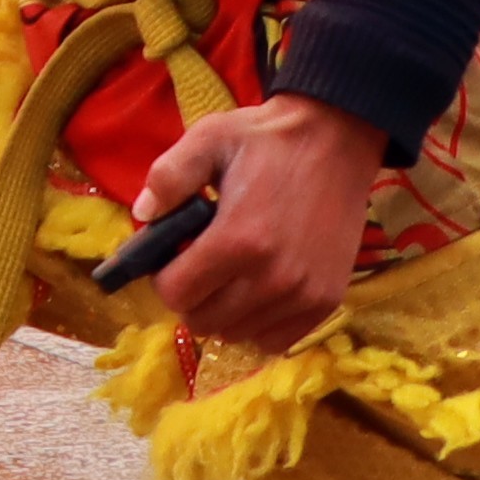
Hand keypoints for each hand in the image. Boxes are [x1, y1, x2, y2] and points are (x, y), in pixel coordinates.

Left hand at [126, 97, 391, 355]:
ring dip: (222, 311)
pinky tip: (256, 290)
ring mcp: (303, 294)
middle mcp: (272, 277)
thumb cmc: (267, 140)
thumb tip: (142, 216)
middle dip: (189, 296)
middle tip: (198, 265)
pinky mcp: (326, 301)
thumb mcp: (209, 139)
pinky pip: (274, 340)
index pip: (175, 294)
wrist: (337, 140)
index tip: (173, 255)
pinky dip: (256, 324)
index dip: (163, 276)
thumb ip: (168, 177)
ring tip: (230, 272)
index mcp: (237, 239)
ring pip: (236, 334)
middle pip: (202, 321)